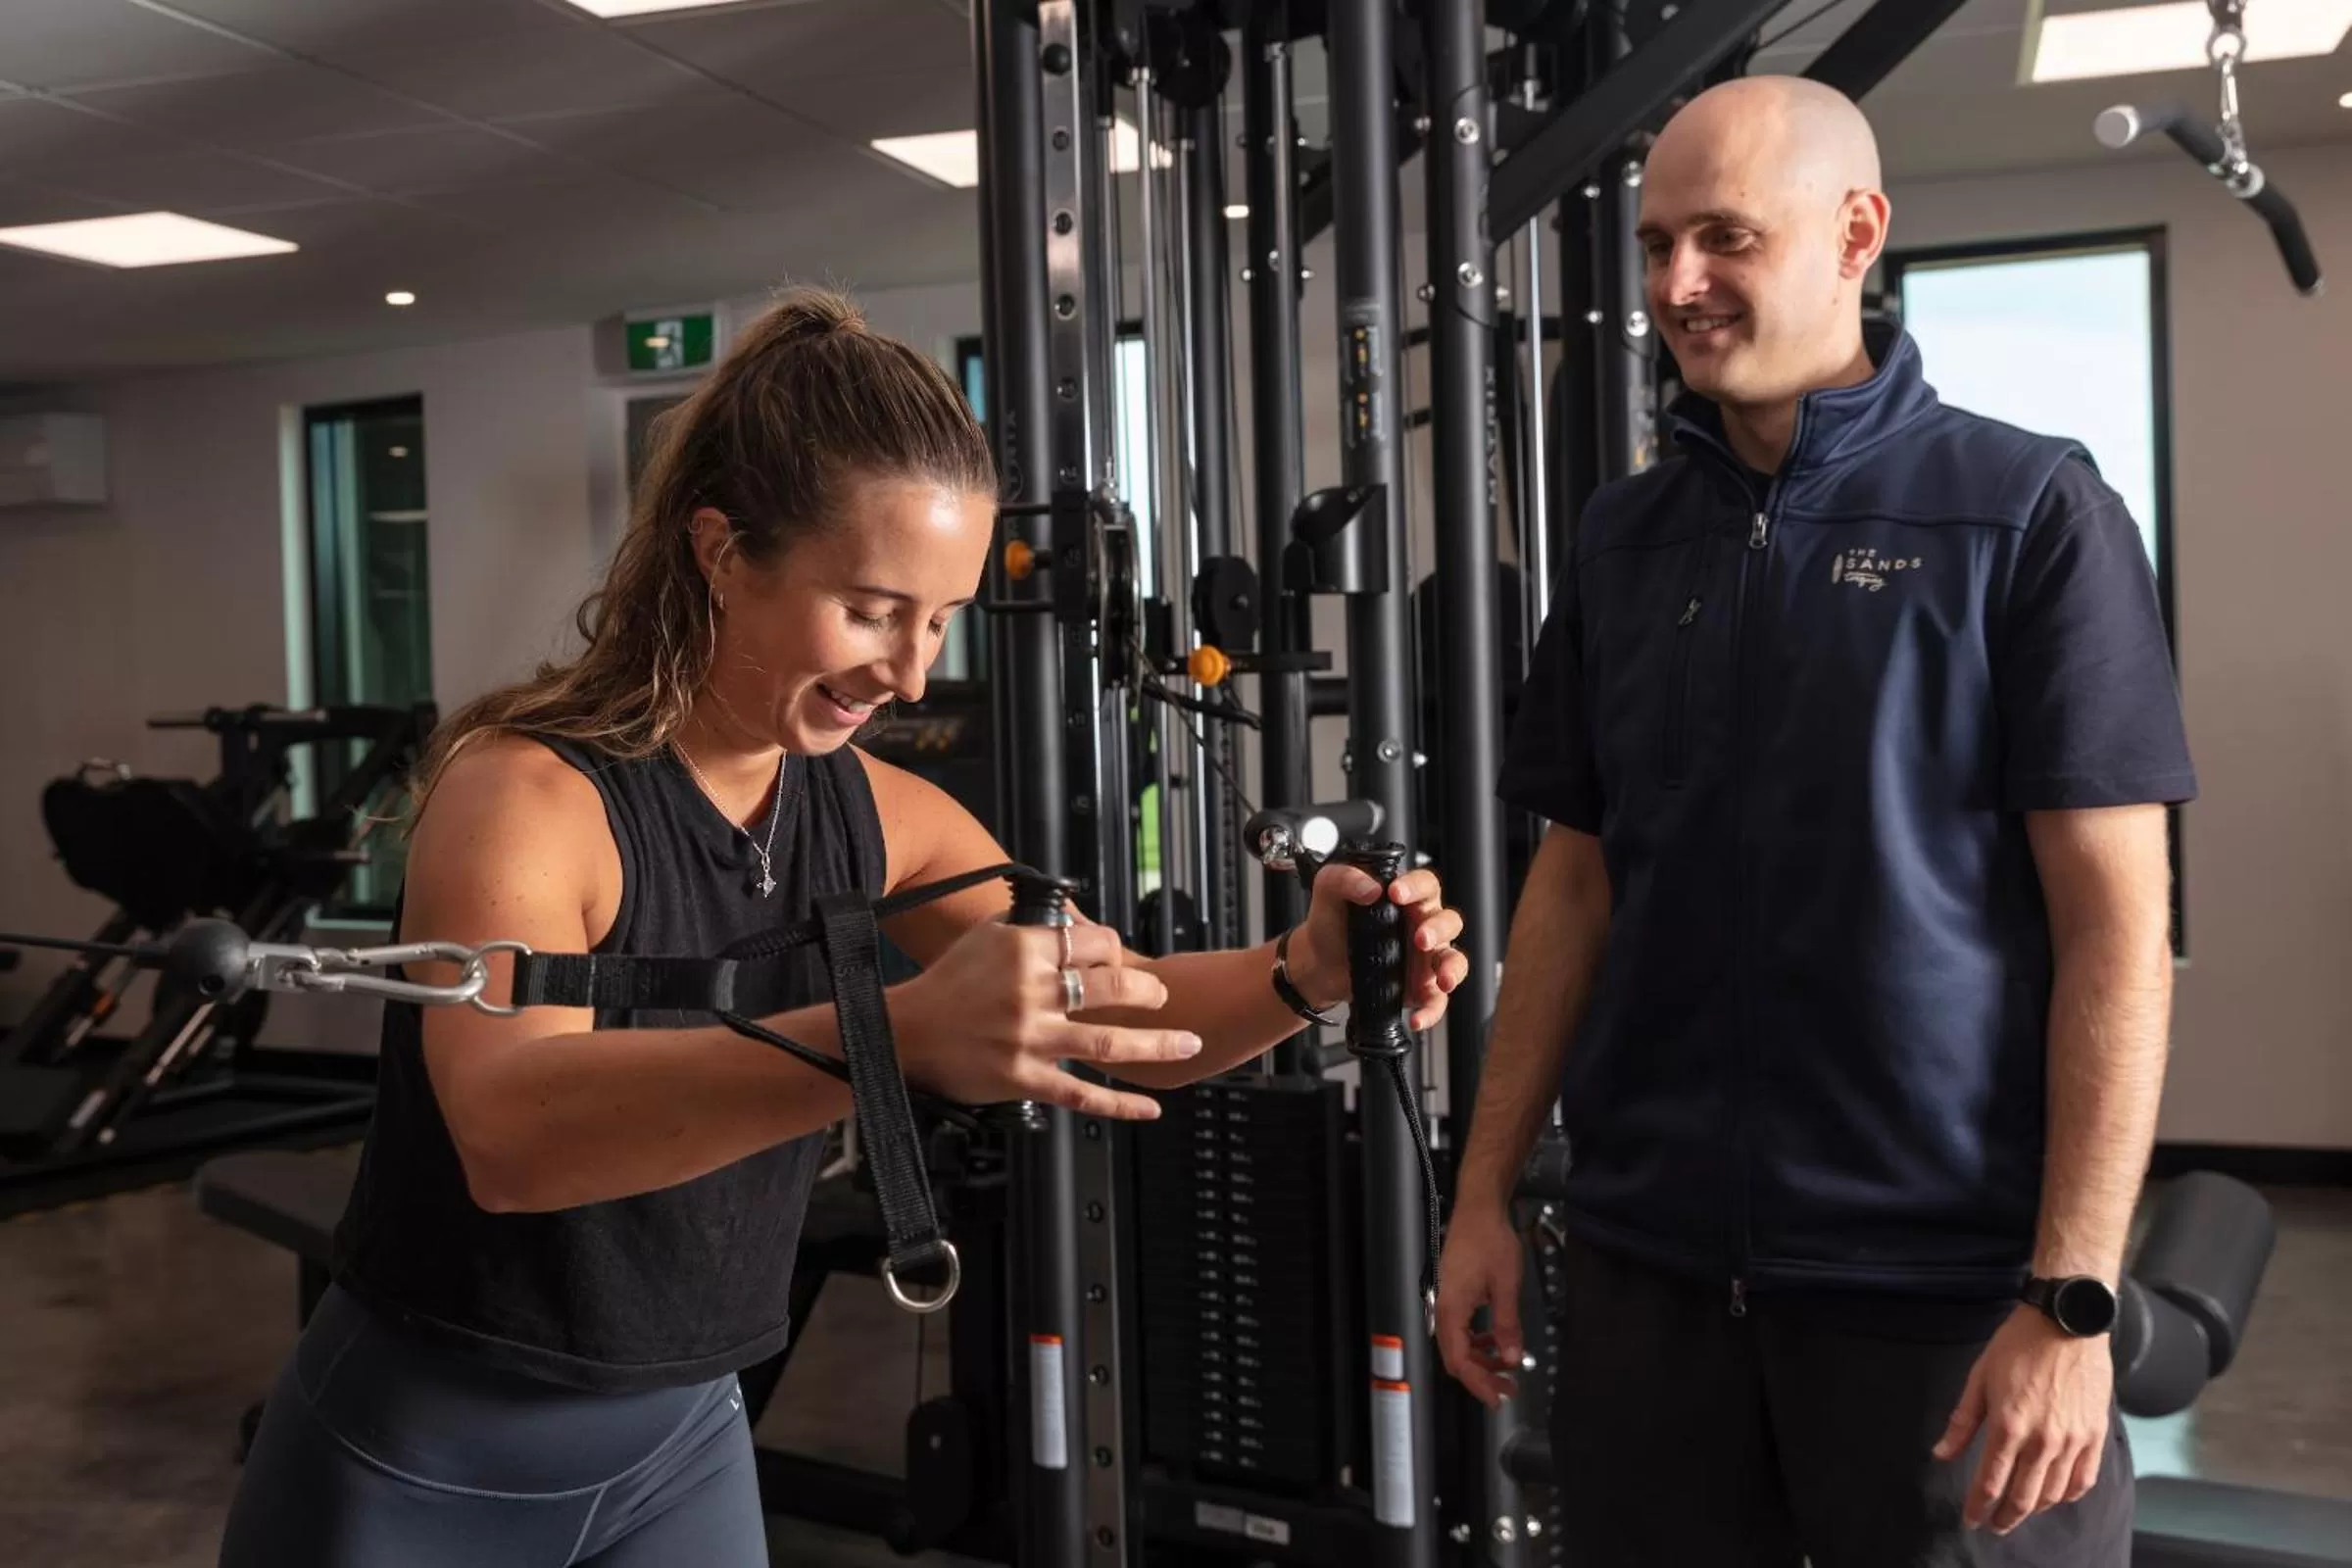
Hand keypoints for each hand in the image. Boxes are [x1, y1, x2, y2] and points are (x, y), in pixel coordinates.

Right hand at [892, 919, 1200, 1119]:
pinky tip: (1150, 1107)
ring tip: (1187, 1043)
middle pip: (1111, 988)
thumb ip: (1031, 928)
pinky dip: (1120, 1105)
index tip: (1123, 959)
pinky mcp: (1023, 1079)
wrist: (905, 1034)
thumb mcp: (986, 937)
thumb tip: (1073, 923)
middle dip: (1149, 992)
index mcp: (1022, 951)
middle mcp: (1031, 993)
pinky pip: (1081, 1095)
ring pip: (1108, 1044)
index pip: (1091, 943)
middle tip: (1163, 995)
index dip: (1115, 950)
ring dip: (1156, 1044)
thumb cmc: (947, 985)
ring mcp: (1030, 1040)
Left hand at [1293, 863, 1469, 1030]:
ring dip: (1452, 969)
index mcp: (1407, 899)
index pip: (1426, 885)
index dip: (1416, 887)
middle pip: (1449, 921)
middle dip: (1439, 929)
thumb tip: (1371, 887)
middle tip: (1420, 937)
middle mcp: (1422, 925)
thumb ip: (1345, 878)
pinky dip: (1433, 1011)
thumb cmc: (1330, 923)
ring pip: (1454, 959)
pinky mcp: (1420, 988)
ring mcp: (1424, 958)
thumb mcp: (1328, 889)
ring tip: (1441, 979)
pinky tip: (1417, 1018)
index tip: (1396, 893)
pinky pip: (1437, 1000)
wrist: (1318, 963)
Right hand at [1433, 1200, 1523, 1407]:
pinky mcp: (1453, 1294)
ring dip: (1481, 1359)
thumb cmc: (1490, 1240)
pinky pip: (1462, 1328)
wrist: (1479, 1209)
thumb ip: (1507, 1325)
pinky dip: (1478, 1340)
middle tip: (1508, 1389)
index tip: (1497, 1399)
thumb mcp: (1506, 1285)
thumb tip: (1511, 1358)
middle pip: (1457, 1357)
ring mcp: (1447, 1301)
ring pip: (1459, 1344)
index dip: (1478, 1384)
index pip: (1459, 1360)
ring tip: (1506, 1366)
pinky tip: (1496, 1339)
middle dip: (1482, 1377)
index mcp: (1452, 1309)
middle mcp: (1444, 1308)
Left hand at [1934, 1305, 2113, 1533]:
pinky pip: (2083, 1479)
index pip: (1990, 1482)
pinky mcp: (2094, 1435)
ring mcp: (2072, 1440)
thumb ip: (1962, 1422)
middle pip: (2023, 1497)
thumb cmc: (2017, 1345)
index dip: (1978, 1506)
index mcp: (2008, 1425)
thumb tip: (1941, 1455)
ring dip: (2034, 1509)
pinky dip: (2068, 1494)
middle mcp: (2042, 1440)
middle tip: (1994, 1525)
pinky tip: (2056, 1496)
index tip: (1970, 1519)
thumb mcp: (1979, 1378)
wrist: (2067, 1322)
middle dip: (2005, 1517)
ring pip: (2052, 1493)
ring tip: (2020, 1511)